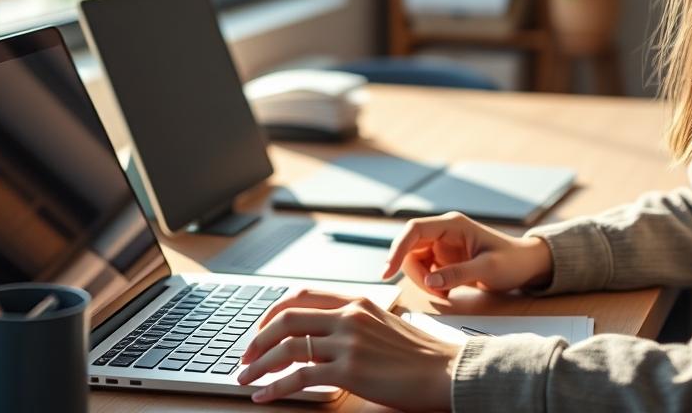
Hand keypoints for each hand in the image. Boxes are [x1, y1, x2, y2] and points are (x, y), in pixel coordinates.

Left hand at [237, 290, 459, 409]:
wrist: (446, 371)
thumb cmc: (420, 354)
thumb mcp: (383, 324)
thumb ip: (353, 322)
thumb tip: (321, 334)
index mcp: (355, 301)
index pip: (300, 296)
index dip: (271, 313)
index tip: (259, 330)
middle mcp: (348, 316)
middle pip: (285, 319)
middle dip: (257, 339)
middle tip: (246, 356)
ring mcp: (347, 342)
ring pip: (286, 348)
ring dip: (259, 365)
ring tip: (245, 378)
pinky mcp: (348, 371)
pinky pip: (298, 377)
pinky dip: (274, 387)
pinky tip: (264, 395)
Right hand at [383, 211, 553, 297]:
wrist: (527, 266)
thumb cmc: (512, 262)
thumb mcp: (487, 269)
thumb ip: (457, 274)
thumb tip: (429, 281)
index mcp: (452, 225)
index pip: (414, 230)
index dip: (397, 248)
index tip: (388, 271)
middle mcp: (443, 233)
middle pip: (410, 248)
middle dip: (414, 272)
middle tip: (433, 290)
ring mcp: (443, 247)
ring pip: (415, 262)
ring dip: (423, 280)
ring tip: (445, 293)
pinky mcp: (445, 261)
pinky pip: (425, 272)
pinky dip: (431, 285)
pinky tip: (449, 292)